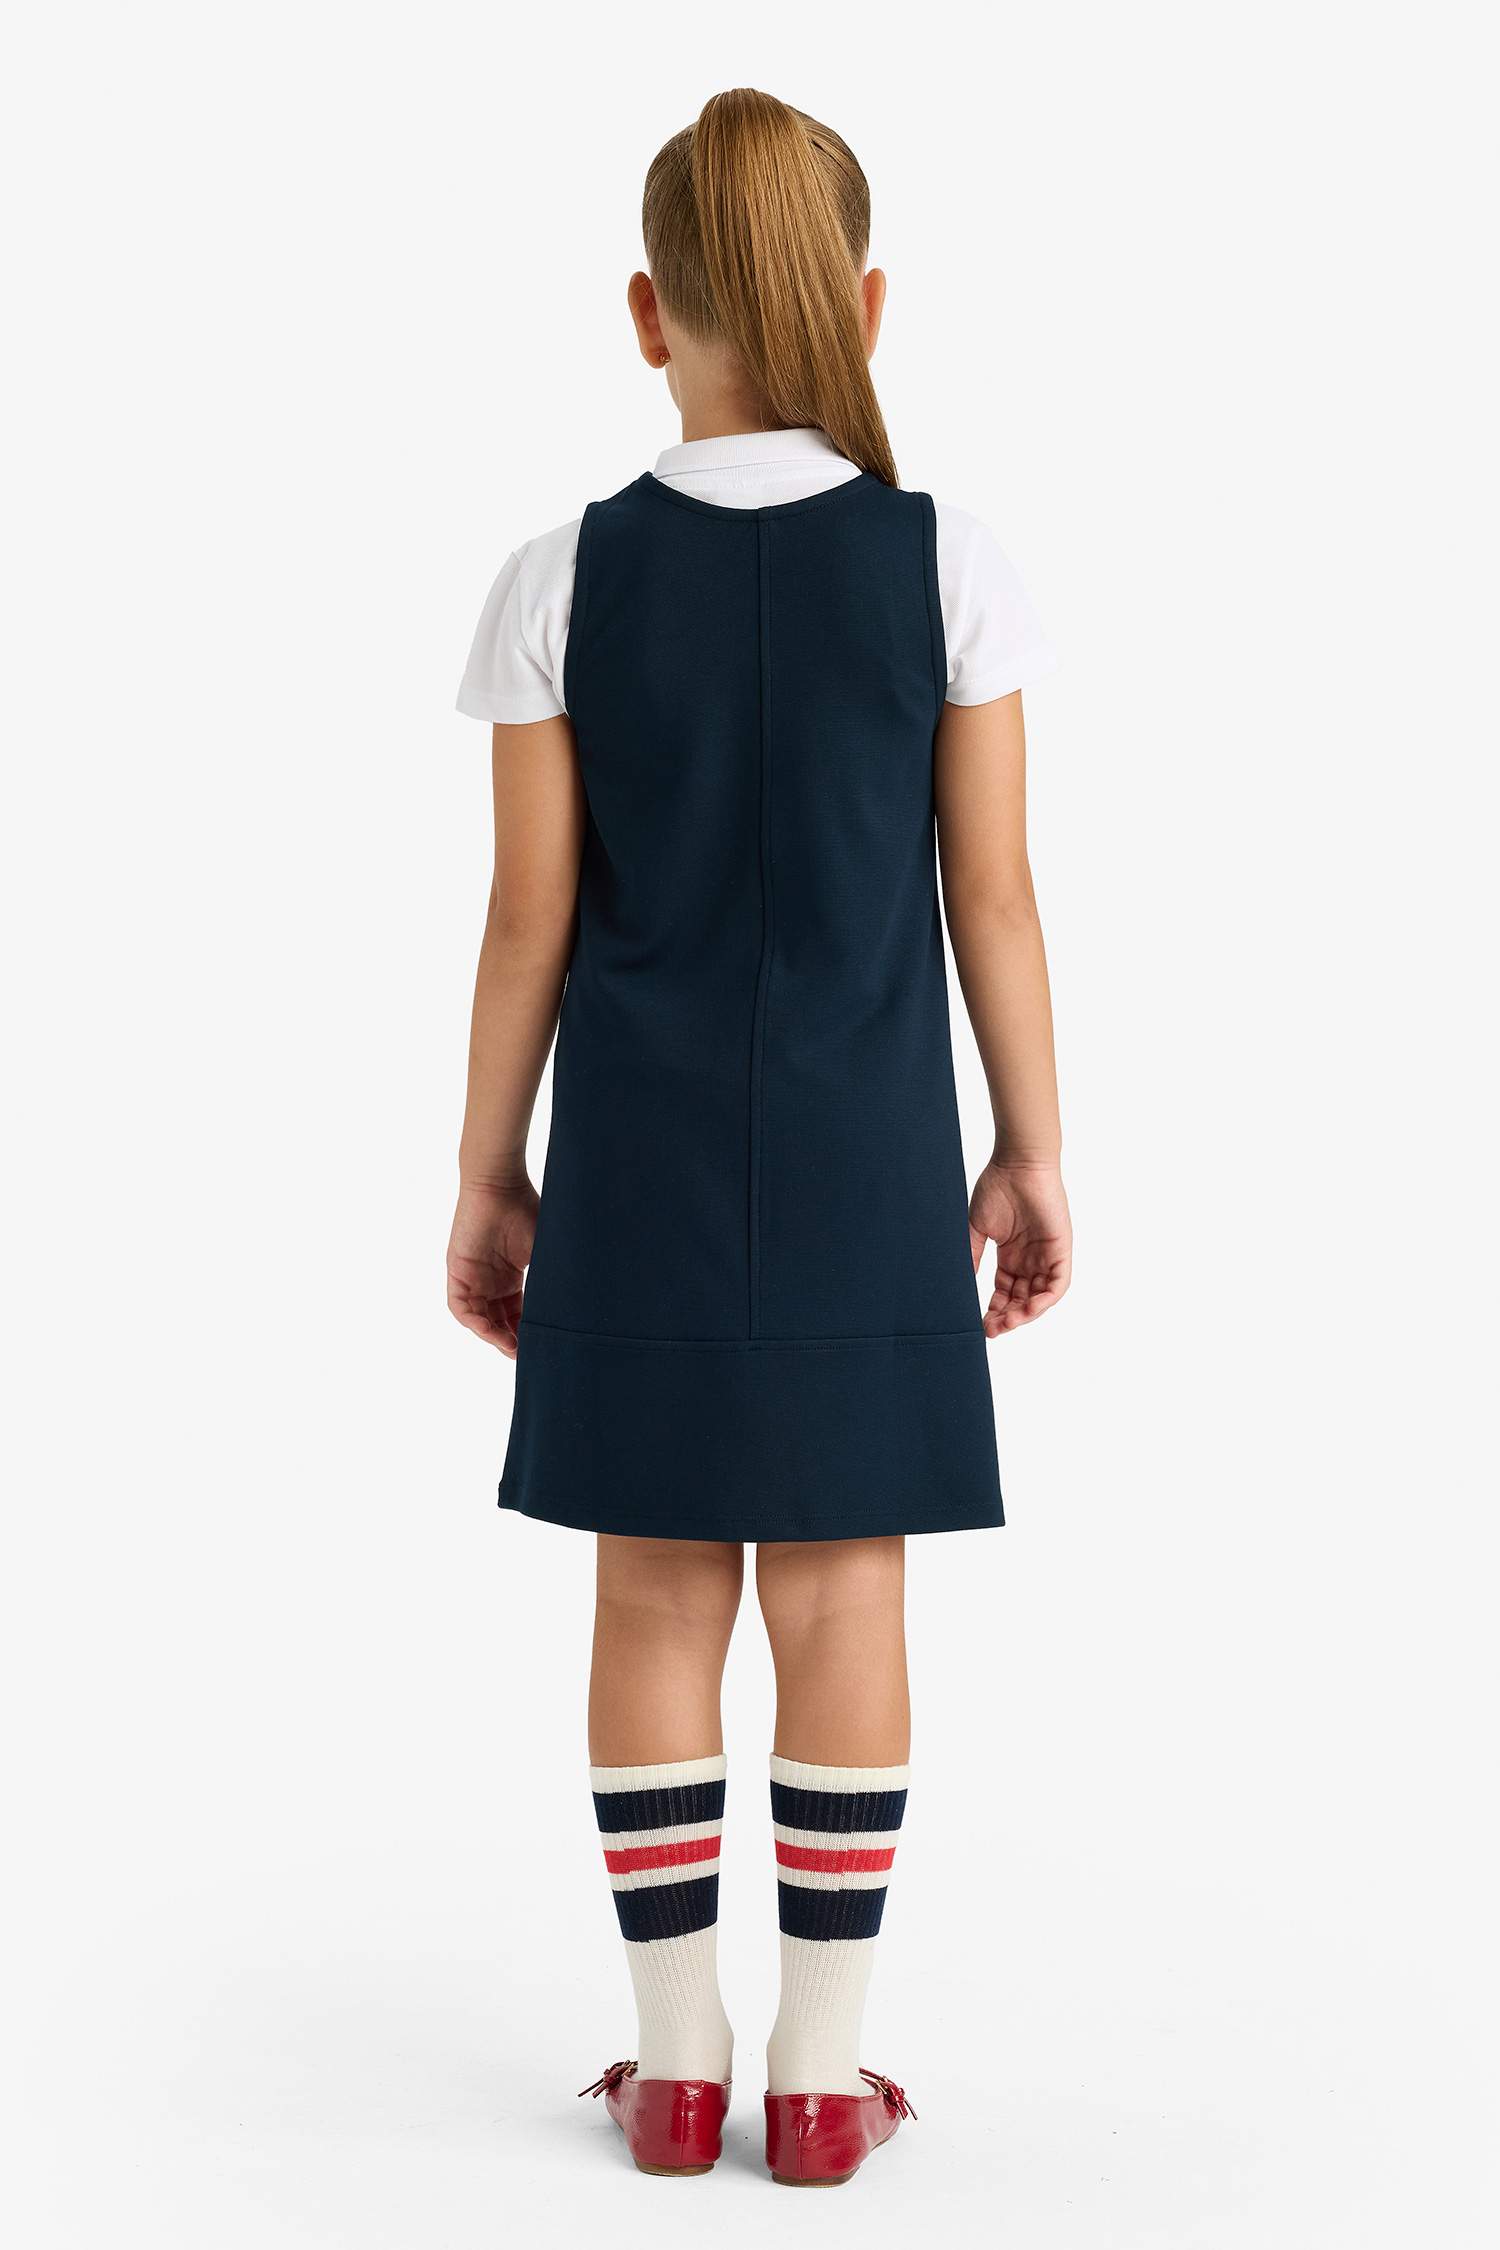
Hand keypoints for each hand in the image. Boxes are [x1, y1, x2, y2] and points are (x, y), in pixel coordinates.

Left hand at [446, 1179, 538, 1356]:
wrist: (500, 1184)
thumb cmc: (526, 1209)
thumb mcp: (545, 1250)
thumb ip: (555, 1275)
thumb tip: (584, 1300)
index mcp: (511, 1276)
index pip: (517, 1313)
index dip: (527, 1331)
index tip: (543, 1345)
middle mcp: (490, 1280)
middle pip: (498, 1320)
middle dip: (511, 1340)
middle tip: (528, 1354)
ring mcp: (472, 1277)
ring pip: (479, 1318)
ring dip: (493, 1336)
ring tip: (512, 1348)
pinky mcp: (457, 1271)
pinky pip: (460, 1307)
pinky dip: (475, 1322)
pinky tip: (492, 1332)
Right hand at [969, 1160, 1071, 1337]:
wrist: (1017, 1163)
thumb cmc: (997, 1187)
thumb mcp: (977, 1228)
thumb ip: (972, 1256)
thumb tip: (961, 1284)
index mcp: (1011, 1255)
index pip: (1005, 1291)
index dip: (994, 1309)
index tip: (980, 1323)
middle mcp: (1031, 1259)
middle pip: (1022, 1299)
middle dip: (1007, 1317)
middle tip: (991, 1329)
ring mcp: (1047, 1255)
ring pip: (1040, 1297)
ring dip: (1024, 1314)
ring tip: (1006, 1324)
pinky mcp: (1061, 1250)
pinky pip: (1058, 1284)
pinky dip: (1044, 1300)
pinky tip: (1028, 1310)